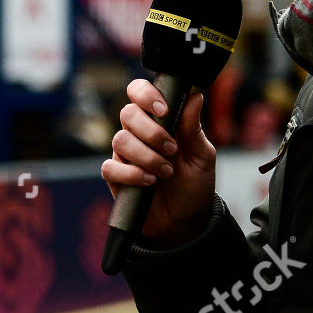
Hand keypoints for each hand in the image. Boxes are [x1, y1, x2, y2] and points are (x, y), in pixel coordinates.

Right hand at [101, 80, 216, 246]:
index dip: (145, 94)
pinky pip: (110, 167)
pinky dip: (131, 174)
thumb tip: (195, 96)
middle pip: (128, 113)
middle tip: (172, 150)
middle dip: (151, 131)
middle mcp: (138, 134)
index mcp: (158, 121)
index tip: (163, 110)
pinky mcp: (115, 177)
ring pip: (120, 140)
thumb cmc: (194, 184)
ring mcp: (125, 155)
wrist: (186, 220)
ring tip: (166, 172)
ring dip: (147, 156)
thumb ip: (194, 128)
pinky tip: (149, 182)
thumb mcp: (202, 156)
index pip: (139, 92)